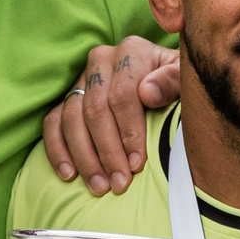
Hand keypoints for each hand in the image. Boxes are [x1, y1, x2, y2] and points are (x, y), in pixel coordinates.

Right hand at [41, 34, 180, 194]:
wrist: (165, 83)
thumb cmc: (178, 86)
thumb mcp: (186, 80)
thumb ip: (173, 81)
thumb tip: (147, 93)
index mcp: (131, 52)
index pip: (123, 95)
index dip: (129, 132)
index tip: (137, 164)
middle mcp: (101, 60)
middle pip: (95, 109)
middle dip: (107, 151)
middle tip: (119, 184)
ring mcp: (81, 80)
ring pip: (72, 119)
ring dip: (84, 157)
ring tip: (99, 187)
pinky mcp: (67, 98)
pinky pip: (53, 123)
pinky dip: (58, 150)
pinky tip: (69, 175)